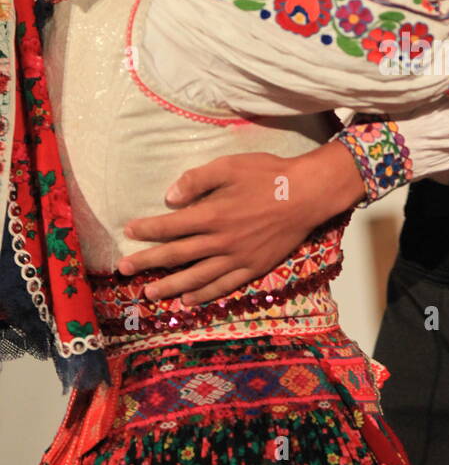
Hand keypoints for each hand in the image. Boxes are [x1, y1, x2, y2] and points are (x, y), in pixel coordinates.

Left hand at [117, 141, 364, 304]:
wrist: (307, 194)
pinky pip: (223, 286)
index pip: (170, 226)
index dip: (147, 229)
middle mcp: (220, 240)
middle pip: (176, 255)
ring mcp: (237, 258)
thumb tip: (169, 198)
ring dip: (170, 285)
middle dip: (147, 261)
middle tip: (123, 269)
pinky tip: (188, 299)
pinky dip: (203, 294)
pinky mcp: (252, 268)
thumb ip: (197, 180)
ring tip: (149, 292)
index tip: (128, 232)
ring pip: (196, 277)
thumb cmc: (268, 175)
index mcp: (212, 214)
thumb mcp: (230, 165)